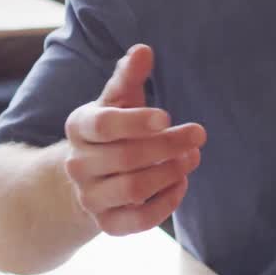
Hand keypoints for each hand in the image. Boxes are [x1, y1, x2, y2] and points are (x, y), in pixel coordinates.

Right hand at [63, 44, 206, 235]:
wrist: (88, 176)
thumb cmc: (111, 129)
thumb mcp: (117, 99)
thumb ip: (129, 76)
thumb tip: (143, 50)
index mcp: (78, 126)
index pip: (104, 125)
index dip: (136, 121)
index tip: (167, 116)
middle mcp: (77, 164)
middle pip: (126, 157)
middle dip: (168, 145)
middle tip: (198, 134)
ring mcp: (89, 197)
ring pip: (133, 189)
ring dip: (170, 172)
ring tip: (192, 157)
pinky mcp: (106, 224)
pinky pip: (139, 221)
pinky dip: (166, 204)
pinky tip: (181, 184)